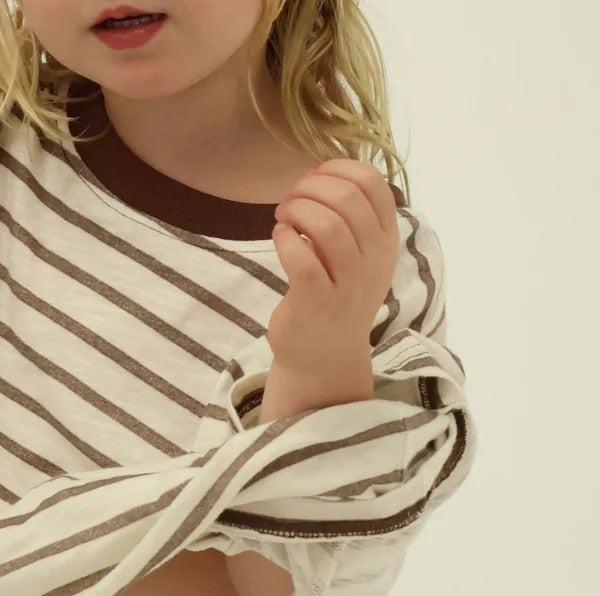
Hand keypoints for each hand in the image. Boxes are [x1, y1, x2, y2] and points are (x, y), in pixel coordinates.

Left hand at [267, 159, 400, 377]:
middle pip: (348, 199)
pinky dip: (286, 239)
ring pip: (328, 226)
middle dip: (311, 188)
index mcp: (386, 241)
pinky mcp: (317, 303)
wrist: (325, 356)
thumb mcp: (359, 254)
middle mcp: (373, 261)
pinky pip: (302, 260)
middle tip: (291, 200)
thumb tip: (323, 173)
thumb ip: (351, 215)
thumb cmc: (336, 295)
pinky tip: (280, 237)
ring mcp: (347, 285)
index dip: (338, 169)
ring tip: (283, 217)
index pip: (373, 184)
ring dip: (297, 210)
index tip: (314, 178)